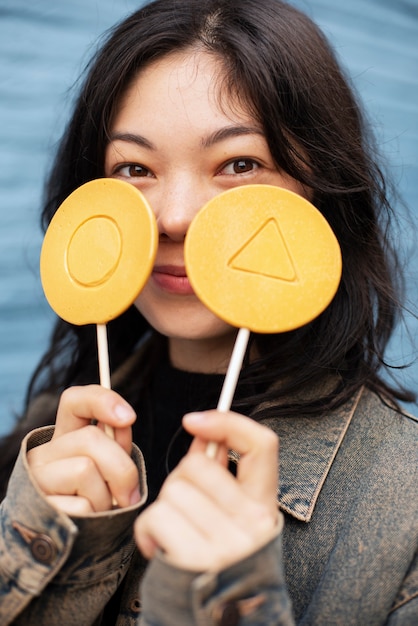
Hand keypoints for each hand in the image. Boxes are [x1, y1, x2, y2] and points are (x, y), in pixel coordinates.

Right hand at [27, 385, 140, 514]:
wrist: (70, 545)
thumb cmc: (95, 500)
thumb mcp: (110, 468)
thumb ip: (118, 445)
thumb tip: (124, 421)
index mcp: (65, 438)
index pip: (75, 400)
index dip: (103, 401)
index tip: (130, 417)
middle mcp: (44, 453)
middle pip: (91, 439)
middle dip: (122, 468)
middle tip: (128, 494)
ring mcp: (38, 478)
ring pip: (86, 469)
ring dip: (106, 496)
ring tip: (102, 508)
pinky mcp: (39, 506)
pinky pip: (80, 505)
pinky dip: (95, 516)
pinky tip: (87, 521)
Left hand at [135, 410, 279, 571]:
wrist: (216, 624)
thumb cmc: (219, 566)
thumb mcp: (234, 522)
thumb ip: (223, 481)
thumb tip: (202, 437)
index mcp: (264, 508)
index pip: (262, 445)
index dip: (227, 421)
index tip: (196, 421)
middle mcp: (251, 524)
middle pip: (196, 466)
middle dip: (179, 479)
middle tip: (183, 506)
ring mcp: (224, 543)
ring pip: (172, 490)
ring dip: (162, 509)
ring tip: (172, 532)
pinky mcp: (192, 561)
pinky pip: (156, 517)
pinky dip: (147, 530)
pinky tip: (158, 546)